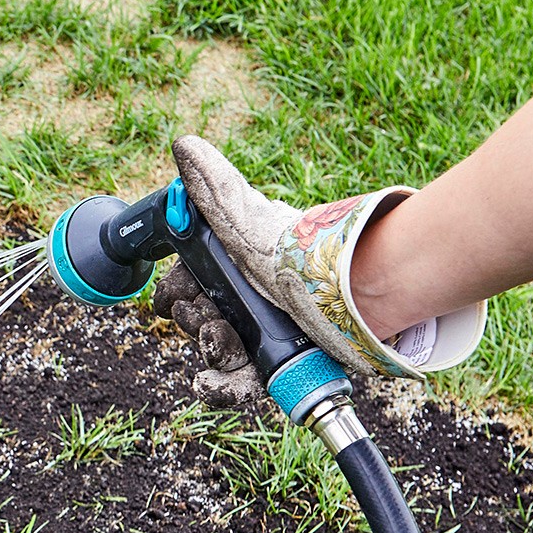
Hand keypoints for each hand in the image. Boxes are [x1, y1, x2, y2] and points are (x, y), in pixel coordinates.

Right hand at [164, 136, 487, 401]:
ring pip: (217, 353)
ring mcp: (266, 335)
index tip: (174, 296)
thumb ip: (212, 187)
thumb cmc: (304, 255)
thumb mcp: (247, 219)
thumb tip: (183, 145)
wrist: (358, 294)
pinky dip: (220, 388)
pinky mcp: (281, 367)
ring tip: (221, 343)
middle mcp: (251, 300)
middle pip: (202, 319)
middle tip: (208, 318)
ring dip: (208, 351)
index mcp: (238, 267)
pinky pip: (240, 384)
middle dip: (195, 321)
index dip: (177, 291)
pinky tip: (209, 384)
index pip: (191, 283)